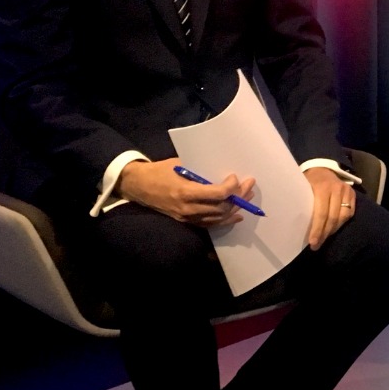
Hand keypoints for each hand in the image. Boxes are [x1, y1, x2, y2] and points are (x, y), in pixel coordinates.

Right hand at [118, 157, 252, 226]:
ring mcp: (187, 217)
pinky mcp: (186, 221)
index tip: (235, 177)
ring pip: (218, 218)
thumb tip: (223, 168)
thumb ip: (201, 169)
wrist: (138, 185)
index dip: (231, 187)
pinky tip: (237, 216)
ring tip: (248, 197)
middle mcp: (188, 208)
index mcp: (185, 192)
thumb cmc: (160, 171)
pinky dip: (225, 220)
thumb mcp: (180, 164)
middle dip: (239, 196)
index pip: (217, 194)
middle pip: (222, 207)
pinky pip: (210, 224)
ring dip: (236, 208)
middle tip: (250, 184)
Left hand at [306, 166, 355, 250]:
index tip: (312, 242)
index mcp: (322, 188)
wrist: (321, 168)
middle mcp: (337, 189)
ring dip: (333, 230)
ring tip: (325, 237)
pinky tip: (333, 228)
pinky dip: (342, 222)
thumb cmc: (308, 181)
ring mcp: (346, 191)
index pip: (321, 214)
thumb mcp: (302, 189)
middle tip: (316, 245)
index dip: (317, 230)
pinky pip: (349, 213)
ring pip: (343, 217)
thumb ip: (304, 204)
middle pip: (333, 218)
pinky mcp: (352, 193)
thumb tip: (298, 228)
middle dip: (325, 234)